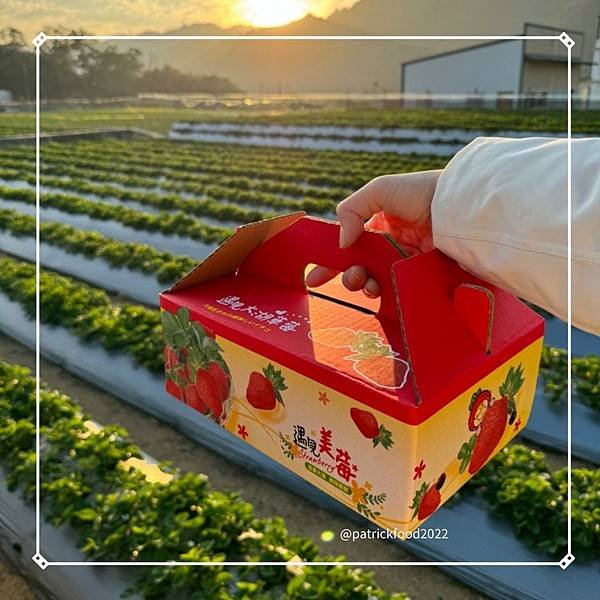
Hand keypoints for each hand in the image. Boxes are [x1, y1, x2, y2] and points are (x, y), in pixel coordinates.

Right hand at [306, 170, 441, 297]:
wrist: (457, 208)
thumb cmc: (420, 192)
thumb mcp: (379, 190)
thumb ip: (351, 211)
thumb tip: (341, 244)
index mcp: (378, 225)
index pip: (349, 245)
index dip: (330, 261)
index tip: (314, 277)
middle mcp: (389, 245)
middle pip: (358, 267)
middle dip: (347, 276)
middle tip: (351, 276)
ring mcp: (403, 262)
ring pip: (374, 281)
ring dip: (363, 285)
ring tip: (365, 282)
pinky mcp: (416, 275)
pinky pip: (394, 289)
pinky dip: (382, 293)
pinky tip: (378, 289)